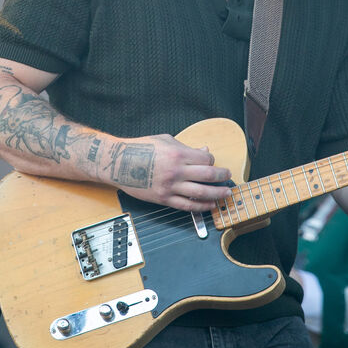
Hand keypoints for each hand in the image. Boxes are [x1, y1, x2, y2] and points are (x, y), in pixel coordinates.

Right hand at [106, 134, 231, 211]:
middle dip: (222, 176)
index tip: (211, 162)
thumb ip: (186, 147)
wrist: (118, 163)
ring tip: (226, 194)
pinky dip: (201, 206)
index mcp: (178, 154)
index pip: (205, 159)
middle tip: (229, 177)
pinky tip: (210, 205)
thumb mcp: (165, 140)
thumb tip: (204, 153)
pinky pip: (186, 205)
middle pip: (208, 175)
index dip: (212, 160)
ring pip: (201, 193)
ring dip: (217, 194)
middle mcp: (176, 171)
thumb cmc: (140, 148)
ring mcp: (170, 186)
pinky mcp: (163, 198)